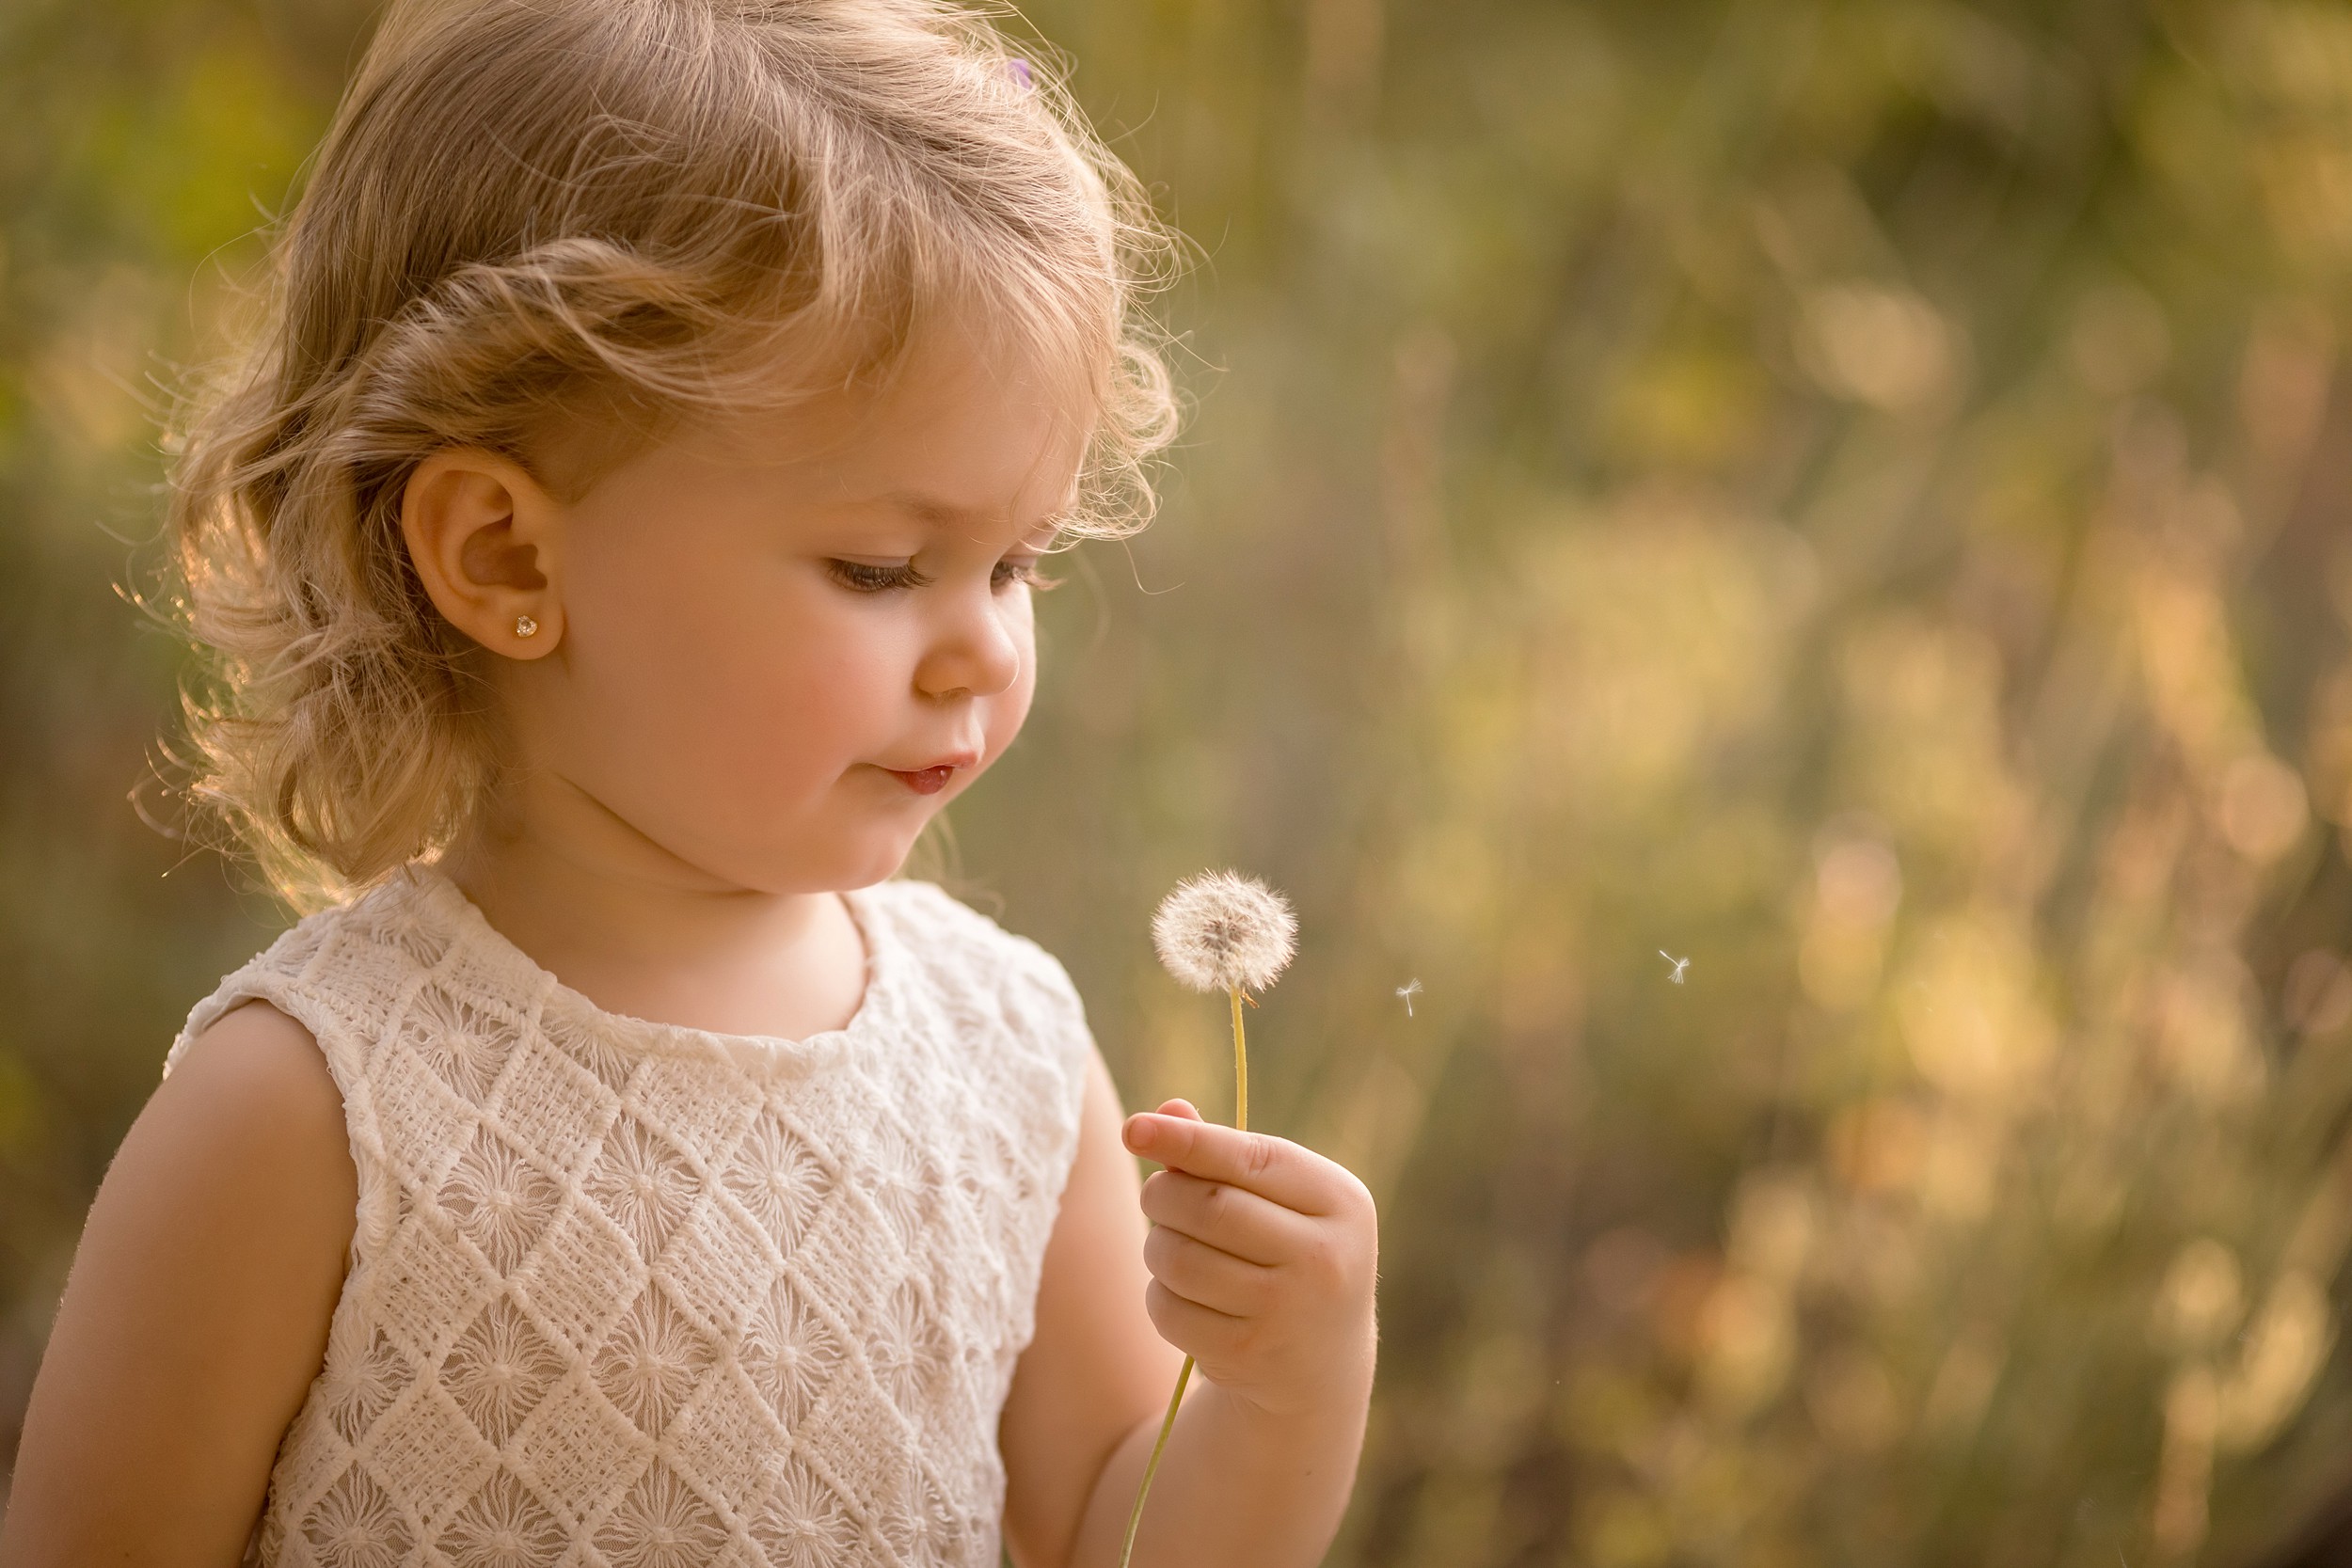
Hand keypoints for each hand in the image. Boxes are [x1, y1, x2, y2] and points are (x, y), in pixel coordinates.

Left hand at [1121, 1099, 1378, 1421]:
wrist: (1320, 1364)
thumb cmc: (1290, 1254)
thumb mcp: (1281, 1199)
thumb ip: (1227, 1153)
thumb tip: (1166, 1112)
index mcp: (1342, 1201)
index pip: (1251, 1158)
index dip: (1187, 1140)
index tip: (1132, 1128)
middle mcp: (1325, 1256)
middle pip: (1208, 1206)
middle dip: (1163, 1194)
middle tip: (1156, 1195)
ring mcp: (1288, 1311)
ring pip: (1180, 1259)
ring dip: (1156, 1246)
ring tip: (1171, 1246)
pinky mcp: (1248, 1353)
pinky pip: (1170, 1309)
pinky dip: (1161, 1295)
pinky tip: (1184, 1296)